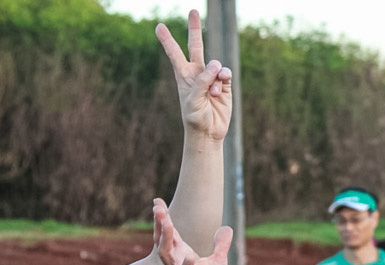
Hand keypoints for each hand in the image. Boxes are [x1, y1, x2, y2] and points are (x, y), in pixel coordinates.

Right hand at [155, 198, 232, 264]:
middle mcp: (175, 263)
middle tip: (157, 208)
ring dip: (166, 239)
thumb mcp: (218, 261)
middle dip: (160, 224)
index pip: (169, 232)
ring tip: (166, 223)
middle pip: (163, 240)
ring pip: (167, 255)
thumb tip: (226, 228)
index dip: (163, 217)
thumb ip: (221, 245)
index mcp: (182, 254)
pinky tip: (191, 257)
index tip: (157, 200)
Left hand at [156, 10, 232, 139]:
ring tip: (213, 92)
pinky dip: (224, 79)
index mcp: (183, 75)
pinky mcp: (224, 85)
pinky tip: (220, 90)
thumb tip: (216, 64)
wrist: (208, 132)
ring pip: (215, 64)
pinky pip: (226, 73)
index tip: (159, 26)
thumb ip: (203, 80)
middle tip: (193, 11)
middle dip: (194, 29)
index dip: (167, 40)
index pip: (174, 54)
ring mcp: (211, 78)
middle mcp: (197, 73)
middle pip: (196, 46)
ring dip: (215, 76)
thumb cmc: (194, 117)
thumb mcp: (193, 99)